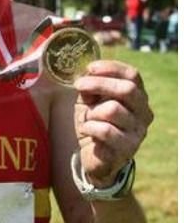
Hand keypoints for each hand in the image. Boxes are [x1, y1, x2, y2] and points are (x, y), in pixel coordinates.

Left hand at [73, 60, 152, 186]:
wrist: (94, 154)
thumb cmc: (94, 120)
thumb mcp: (91, 98)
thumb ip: (91, 84)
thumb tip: (85, 70)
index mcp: (137, 96)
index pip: (132, 75)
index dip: (111, 68)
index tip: (89, 67)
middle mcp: (143, 113)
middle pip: (127, 89)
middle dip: (99, 84)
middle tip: (79, 85)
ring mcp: (137, 132)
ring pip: (114, 109)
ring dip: (92, 110)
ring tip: (88, 117)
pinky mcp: (127, 149)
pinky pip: (106, 130)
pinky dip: (90, 127)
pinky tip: (87, 129)